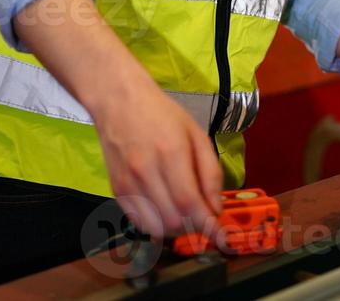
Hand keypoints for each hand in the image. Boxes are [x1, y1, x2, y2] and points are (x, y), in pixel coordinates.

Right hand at [90, 76, 223, 238]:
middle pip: (174, 220)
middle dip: (195, 226)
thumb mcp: (197, 134)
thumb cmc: (163, 114)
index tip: (222, 238)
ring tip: (186, 215)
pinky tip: (166, 212)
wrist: (119, 102)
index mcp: (171, 153)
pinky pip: (139, 222)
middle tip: (204, 217)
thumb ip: (210, 172)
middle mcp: (147, 171)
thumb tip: (215, 208)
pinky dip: (157, 226)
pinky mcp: (117, 190)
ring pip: (156, 227)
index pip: (190, 203)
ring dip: (177, 229)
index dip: (208, 226)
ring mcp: (128, 183)